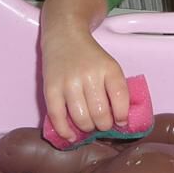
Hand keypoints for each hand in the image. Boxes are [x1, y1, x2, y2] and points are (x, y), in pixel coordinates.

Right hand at [42, 27, 129, 141]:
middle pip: (100, 113)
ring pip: (81, 118)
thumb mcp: (110, 66)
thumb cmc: (90, 57)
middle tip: (102, 124)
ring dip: (87, 128)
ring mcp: (69, 82)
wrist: (64, 36)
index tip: (120, 121)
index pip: (121, 99)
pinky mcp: (51, 88)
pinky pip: (57, 117)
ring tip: (89, 125)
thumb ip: (116, 90)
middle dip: (103, 125)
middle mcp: (89, 75)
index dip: (122, 116)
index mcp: (109, 69)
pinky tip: (71, 136)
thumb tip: (120, 122)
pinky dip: (65, 131)